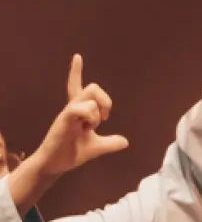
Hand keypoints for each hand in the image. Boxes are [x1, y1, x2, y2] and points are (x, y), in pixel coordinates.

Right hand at [27, 55, 129, 180]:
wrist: (55, 165)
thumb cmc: (71, 152)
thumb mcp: (97, 147)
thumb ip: (110, 143)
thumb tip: (125, 141)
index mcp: (79, 111)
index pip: (77, 86)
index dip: (76, 72)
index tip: (77, 56)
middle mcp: (73, 108)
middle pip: (92, 87)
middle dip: (106, 100)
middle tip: (105, 119)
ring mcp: (67, 113)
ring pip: (89, 94)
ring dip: (98, 111)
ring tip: (91, 127)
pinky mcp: (63, 120)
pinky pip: (80, 108)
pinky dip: (90, 117)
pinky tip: (86, 129)